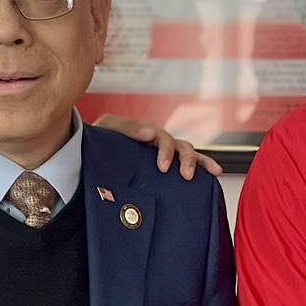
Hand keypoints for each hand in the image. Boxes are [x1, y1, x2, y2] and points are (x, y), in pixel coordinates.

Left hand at [93, 114, 223, 178]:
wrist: (92, 152)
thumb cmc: (100, 139)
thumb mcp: (108, 128)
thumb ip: (127, 128)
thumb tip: (150, 134)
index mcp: (147, 133)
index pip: (163, 139)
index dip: (166, 151)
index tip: (163, 167)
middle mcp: (159, 143)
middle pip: (182, 146)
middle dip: (187, 160)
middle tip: (186, 175)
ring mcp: (164, 155)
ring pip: (189, 153)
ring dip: (201, 162)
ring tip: (214, 172)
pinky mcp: (165, 169)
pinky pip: (186, 166)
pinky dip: (202, 168)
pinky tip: (212, 178)